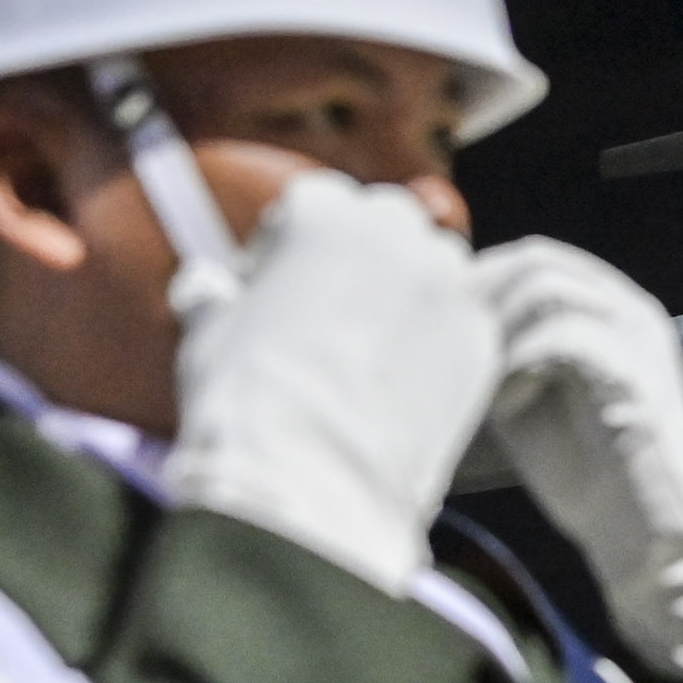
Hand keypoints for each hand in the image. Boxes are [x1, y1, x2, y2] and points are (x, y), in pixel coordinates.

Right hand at [170, 174, 497, 589]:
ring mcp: (445, 282)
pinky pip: (463, 327)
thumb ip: (209, 295)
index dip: (291, 251)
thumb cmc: (245, 399)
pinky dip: (440, 347)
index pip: (315, 206)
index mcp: (320, 210)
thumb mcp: (207, 334)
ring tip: (373, 355)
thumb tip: (202, 283)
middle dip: (363, 261)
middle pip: (386, 226)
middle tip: (334, 316)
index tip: (276, 290)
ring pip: (435, 271)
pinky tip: (406, 388)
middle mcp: (392, 230)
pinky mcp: (480, 337)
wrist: (310, 475)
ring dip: (411, 296)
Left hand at [475, 238, 682, 682]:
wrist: (652, 531)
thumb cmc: (595, 473)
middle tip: (441, 346)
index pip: (531, 260)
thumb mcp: (533, 400)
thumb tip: (443, 328)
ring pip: (543, 288)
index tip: (432, 326)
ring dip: (497, 328)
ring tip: (476, 379)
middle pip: (534, 261)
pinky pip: (558, 337)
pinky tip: (503, 403)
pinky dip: (518, 364)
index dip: (478, 284)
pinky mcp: (630, 370)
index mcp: (609, 310)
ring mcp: (633, 335)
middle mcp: (627, 309)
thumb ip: (503, 356)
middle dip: (481, 298)